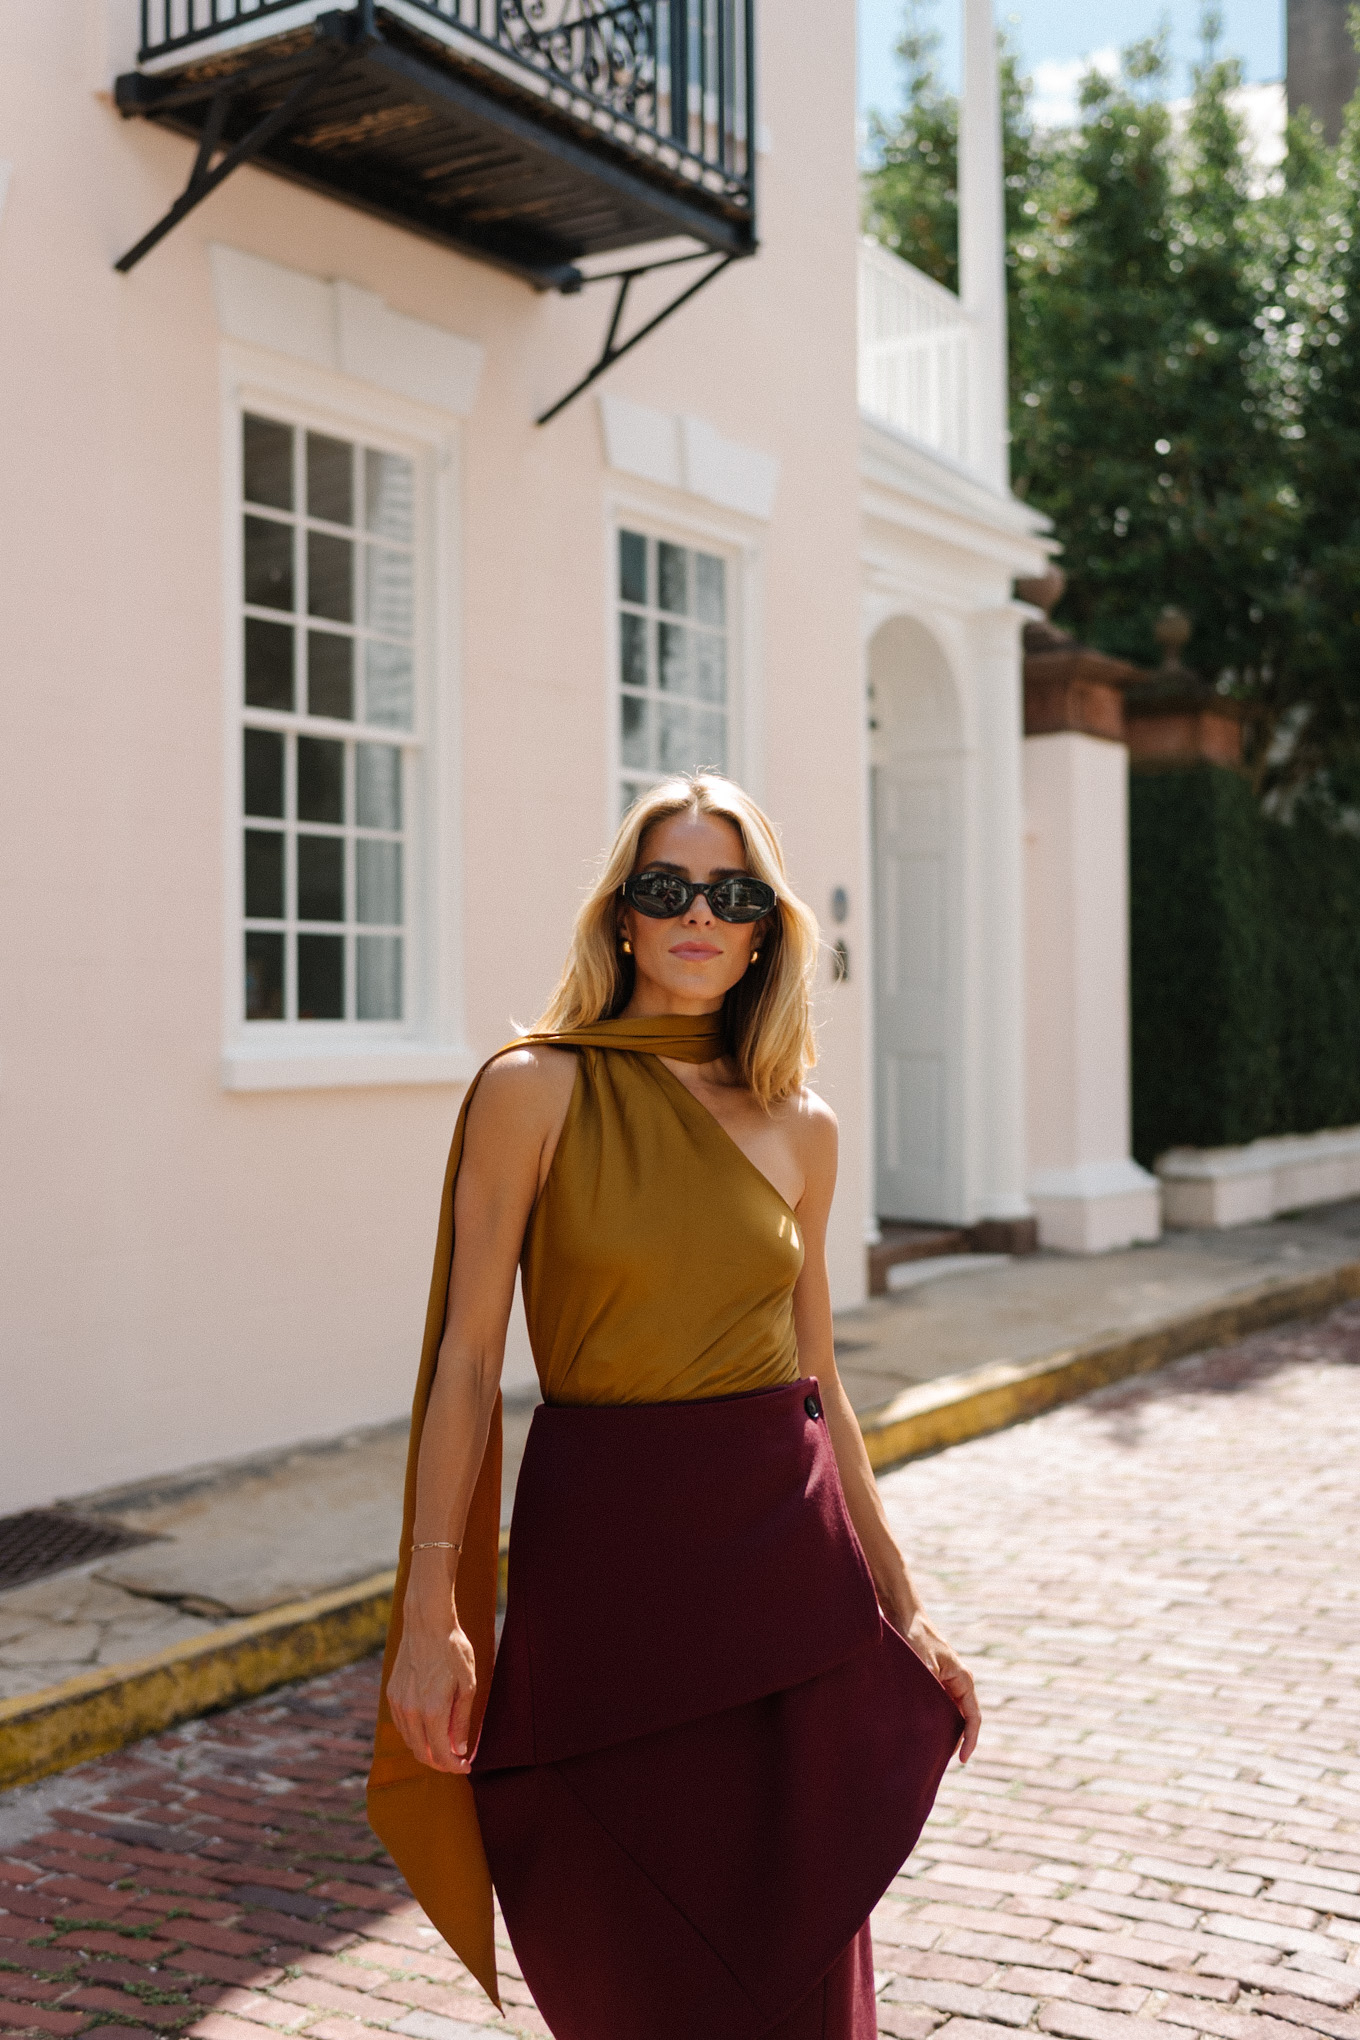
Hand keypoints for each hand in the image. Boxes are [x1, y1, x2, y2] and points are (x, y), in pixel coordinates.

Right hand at [387, 1604, 476, 1773]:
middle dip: (440, 1762)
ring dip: (426, 1749)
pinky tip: (428, 1727)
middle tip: (456, 1761)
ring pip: (409, 1740)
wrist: (427, 1623)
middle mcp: (411, 1711)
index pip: (441, 1754)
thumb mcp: (468, 1684)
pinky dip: (414, 1733)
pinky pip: (401, 1724)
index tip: (466, 1767)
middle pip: (422, 1752)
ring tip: (444, 1745)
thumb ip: (462, 1719)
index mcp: (432, 1710)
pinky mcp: (391, 1693)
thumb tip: (460, 1748)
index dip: (454, 1766)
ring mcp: (398, 1703)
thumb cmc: (452, 1649)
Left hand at [902, 1609, 980, 1762]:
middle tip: (941, 1762)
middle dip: (957, 1740)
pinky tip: (921, 1731)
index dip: (970, 1740)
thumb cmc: (917, 1637)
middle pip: (963, 1719)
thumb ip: (929, 1685)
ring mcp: (946, 1682)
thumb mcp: (923, 1662)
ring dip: (945, 1731)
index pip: (973, 1717)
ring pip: (951, 1714)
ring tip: (931, 1752)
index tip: (962, 1760)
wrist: (905, 1616)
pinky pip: (939, 1707)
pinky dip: (934, 1720)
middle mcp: (958, 1683)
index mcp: (963, 1679)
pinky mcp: (934, 1681)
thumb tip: (929, 1712)